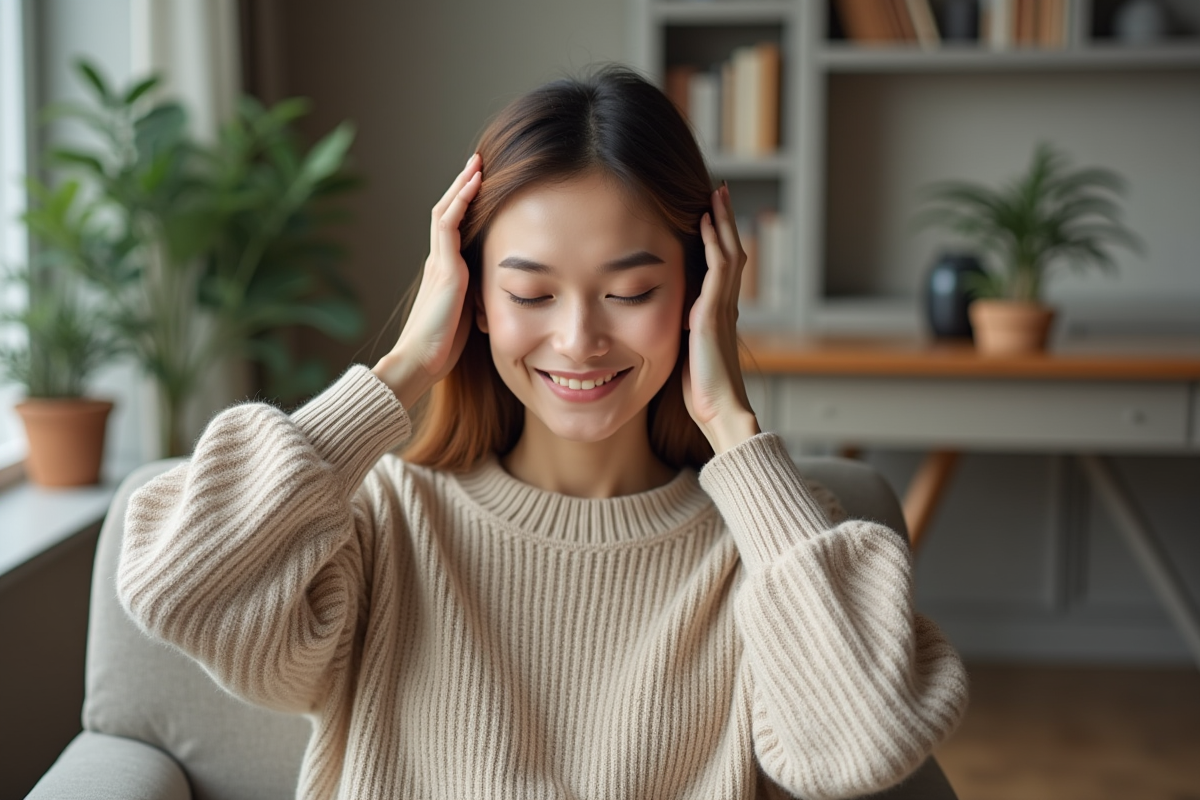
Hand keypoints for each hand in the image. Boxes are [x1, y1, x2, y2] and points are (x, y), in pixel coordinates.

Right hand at [373, 154, 482, 408]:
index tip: (481, 187)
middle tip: (478, 164)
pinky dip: (461, 201)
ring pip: (446, 212)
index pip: (454, 230)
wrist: (421, 361)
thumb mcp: (468, 316)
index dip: (466, 207)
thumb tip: (498, 291)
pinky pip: (448, 224)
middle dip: (463, 188)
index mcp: (445, 273)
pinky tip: (474, 183)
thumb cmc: (443, 347)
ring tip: (476, 164)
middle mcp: (439, 262)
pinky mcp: (443, 268)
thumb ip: (478, 297)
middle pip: (447, 213)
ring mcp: (439, 262)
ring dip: (461, 186)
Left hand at [682, 183, 759, 453]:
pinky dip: (713, 242)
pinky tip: (705, 222)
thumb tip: (665, 325)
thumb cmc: (701, 393)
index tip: (710, 215)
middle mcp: (725, 306)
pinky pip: (718, 268)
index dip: (718, 240)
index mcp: (718, 315)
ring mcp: (723, 307)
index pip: (721, 267)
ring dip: (722, 222)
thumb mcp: (687, 355)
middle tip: (719, 193)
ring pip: (729, 252)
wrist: (719, 411)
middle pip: (731, 251)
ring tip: (716, 195)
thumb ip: (682, 335)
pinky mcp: (714, 313)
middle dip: (724, 222)